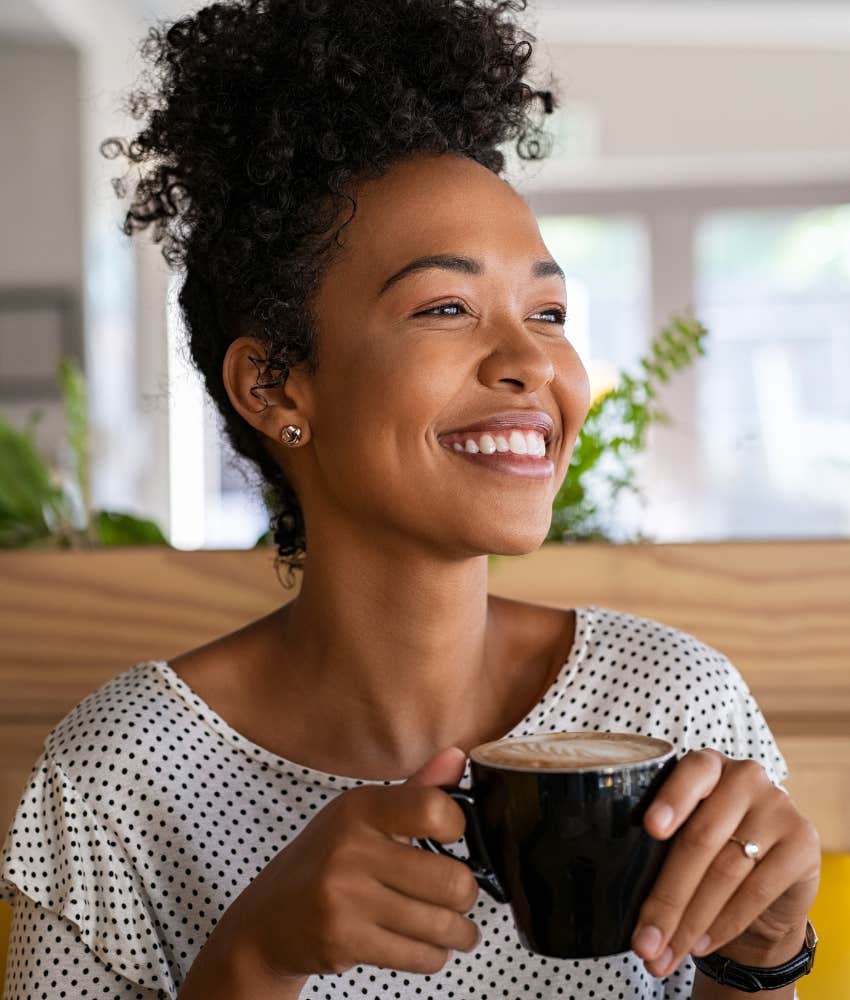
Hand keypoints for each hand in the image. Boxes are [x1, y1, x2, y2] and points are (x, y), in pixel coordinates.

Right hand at [219, 747, 480, 986]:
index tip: (454, 840)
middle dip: (467, 894)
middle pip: (449, 880)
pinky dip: (435, 956)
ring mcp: (345, 897)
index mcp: (360, 808)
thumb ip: (416, 790)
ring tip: (457, 929)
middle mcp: (351, 848)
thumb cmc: (326, 860)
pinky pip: (419, 957)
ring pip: (439, 925)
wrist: (268, 919)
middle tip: (462, 896)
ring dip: (459, 933)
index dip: (458, 826)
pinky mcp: (344, 941)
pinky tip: (430, 946)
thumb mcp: (362, 816)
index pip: (434, 809)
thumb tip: (459, 756)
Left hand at [630, 750, 820, 977]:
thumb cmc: (709, 850)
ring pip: (725, 871)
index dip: (670, 800)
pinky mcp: (802, 843)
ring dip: (690, 921)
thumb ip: (659, 844)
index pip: (690, 774)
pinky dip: (724, 924)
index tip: (650, 828)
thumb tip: (614, 890)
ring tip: (664, 955)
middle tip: (642, 942)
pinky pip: (757, 890)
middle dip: (667, 898)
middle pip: (700, 839)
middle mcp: (745, 776)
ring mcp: (778, 807)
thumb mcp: (684, 834)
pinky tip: (701, 945)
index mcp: (707, 765)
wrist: (769, 880)